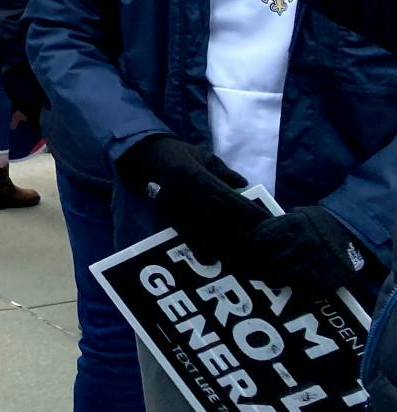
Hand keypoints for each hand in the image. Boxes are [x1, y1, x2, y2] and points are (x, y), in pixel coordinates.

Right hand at [115, 135, 267, 256]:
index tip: (264, 222)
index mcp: (197, 175)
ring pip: (201, 230)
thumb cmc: (178, 153)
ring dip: (220, 245)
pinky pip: (184, 233)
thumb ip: (223, 170)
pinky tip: (209, 258)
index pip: (228, 197)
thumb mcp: (203, 155)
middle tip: (257, 245)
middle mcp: (187, 192)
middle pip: (217, 218)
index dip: (247, 211)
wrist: (145, 154)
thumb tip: (243, 183)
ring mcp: (175, 205)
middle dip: (238, 232)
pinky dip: (198, 247)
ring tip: (238, 257)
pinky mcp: (166, 213)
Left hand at [234, 207, 376, 291]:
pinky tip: (285, 287)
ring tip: (261, 278)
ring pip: (279, 277)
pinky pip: (300, 291)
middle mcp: (301, 244)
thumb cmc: (315, 224)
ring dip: (267, 279)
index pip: (259, 238)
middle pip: (266, 261)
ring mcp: (313, 264)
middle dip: (251, 267)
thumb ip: (275, 226)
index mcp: (291, 225)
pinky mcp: (325, 280)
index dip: (245, 248)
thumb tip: (247, 235)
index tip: (236, 253)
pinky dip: (291, 290)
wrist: (350, 233)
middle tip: (242, 270)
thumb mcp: (295, 216)